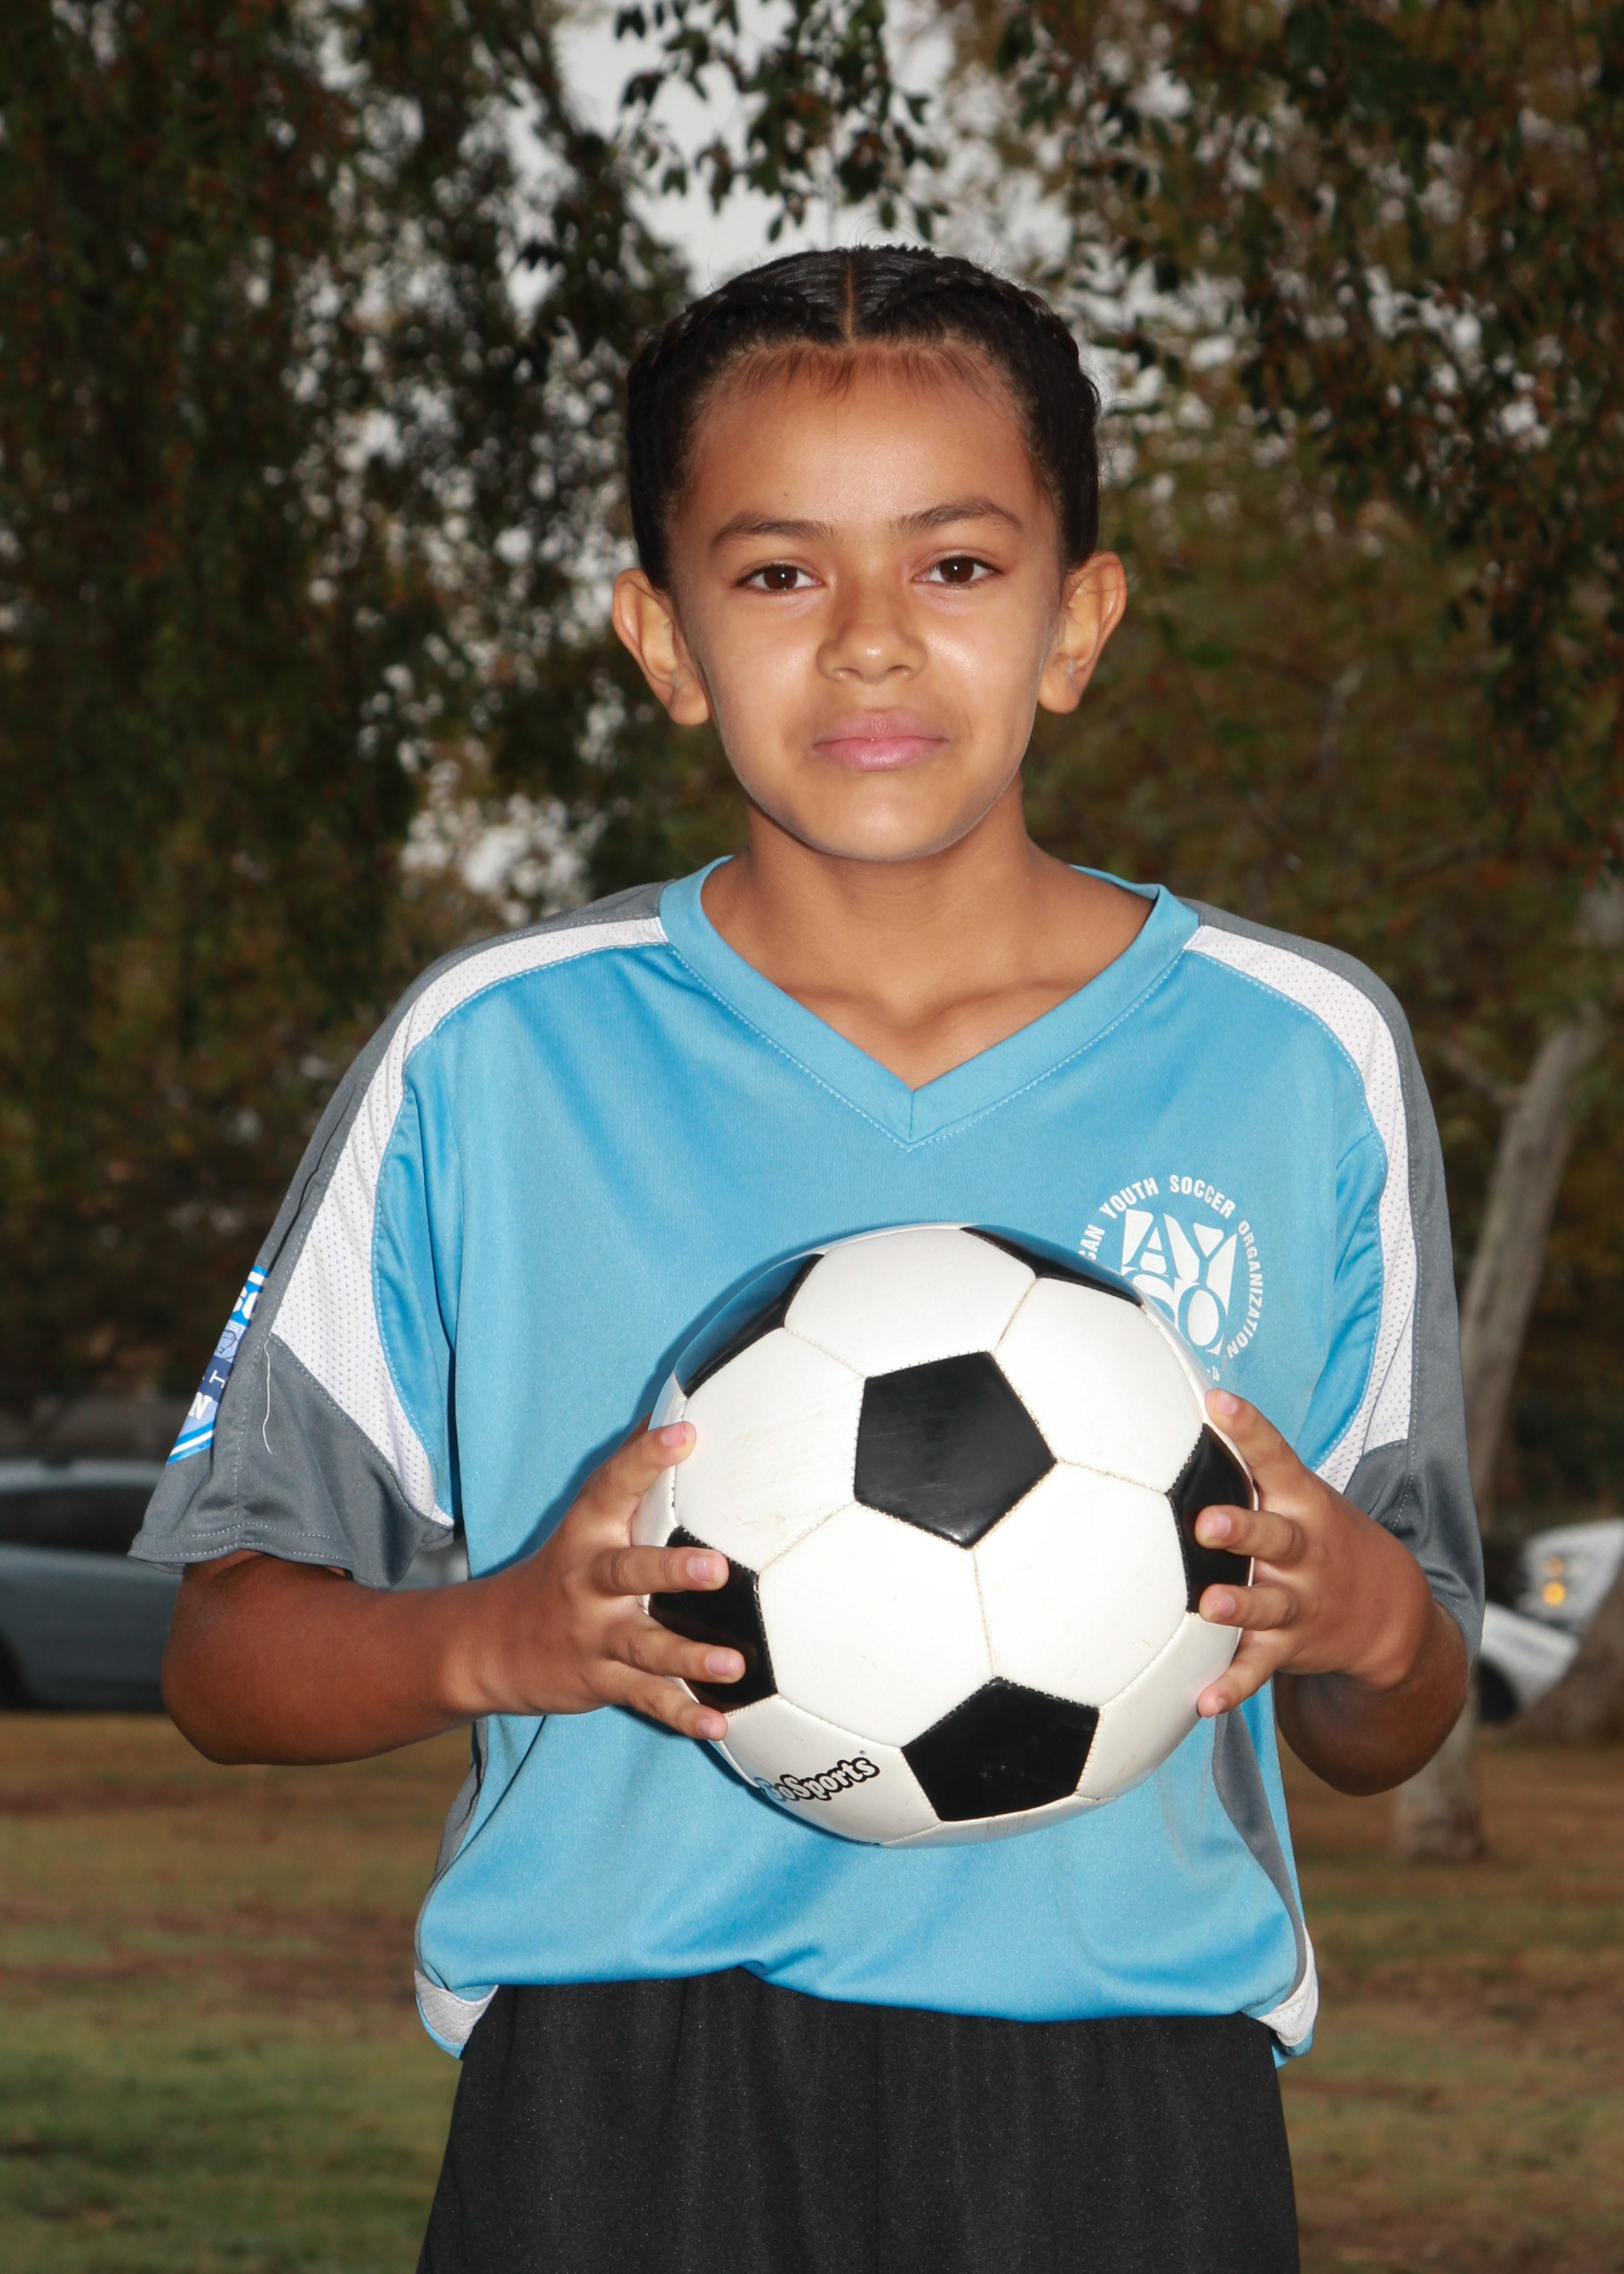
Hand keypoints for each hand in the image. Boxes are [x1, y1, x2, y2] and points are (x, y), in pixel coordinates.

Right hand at [457, 1422, 741, 1739]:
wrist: (489, 1645)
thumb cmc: (564, 1569)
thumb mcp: (586, 1518)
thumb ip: (631, 1472)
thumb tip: (678, 1410)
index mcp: (588, 1534)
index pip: (614, 1486)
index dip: (646, 1458)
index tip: (685, 1434)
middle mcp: (589, 1583)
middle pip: (629, 1572)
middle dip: (670, 1572)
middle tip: (716, 1569)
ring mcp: (594, 1635)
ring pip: (644, 1646)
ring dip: (688, 1656)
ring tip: (733, 1664)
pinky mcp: (602, 1680)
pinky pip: (646, 1699)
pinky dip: (681, 1715)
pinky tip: (718, 1724)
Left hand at [1192, 1390, 1436, 1719]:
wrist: (1392, 1613)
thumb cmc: (1319, 1535)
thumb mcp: (1299, 1494)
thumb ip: (1249, 1461)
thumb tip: (1183, 1402)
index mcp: (1303, 1504)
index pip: (1277, 1456)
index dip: (1249, 1428)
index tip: (1217, 1401)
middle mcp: (1304, 1552)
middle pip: (1275, 1537)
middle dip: (1242, 1530)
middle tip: (1208, 1523)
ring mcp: (1300, 1602)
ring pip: (1267, 1605)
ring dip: (1238, 1608)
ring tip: (1208, 1606)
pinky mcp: (1290, 1647)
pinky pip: (1258, 1669)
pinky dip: (1233, 1687)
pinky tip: (1203, 1703)